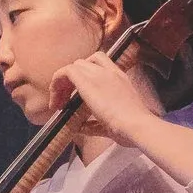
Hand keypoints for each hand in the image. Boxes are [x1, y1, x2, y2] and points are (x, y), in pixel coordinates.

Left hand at [49, 50, 164, 144]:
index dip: (84, 75)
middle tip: (65, 101)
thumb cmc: (131, 128)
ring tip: (58, 103)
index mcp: (120, 79)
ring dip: (63, 82)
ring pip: (75, 66)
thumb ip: (94, 124)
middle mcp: (110, 72)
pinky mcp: (88, 81)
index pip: (100, 64)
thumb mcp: (111, 123)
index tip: (76, 95)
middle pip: (84, 63)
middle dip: (71, 80)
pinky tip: (55, 101)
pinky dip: (57, 82)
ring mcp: (99, 74)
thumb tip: (80, 127)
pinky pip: (66, 71)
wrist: (137, 125)